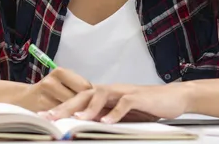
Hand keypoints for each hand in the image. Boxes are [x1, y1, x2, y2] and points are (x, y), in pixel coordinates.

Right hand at [14, 68, 92, 112]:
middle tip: (90, 112)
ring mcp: (43, 96)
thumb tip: (96, 96)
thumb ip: (78, 87)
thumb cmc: (51, 90)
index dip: (91, 96)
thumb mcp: (64, 83)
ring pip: (69, 109)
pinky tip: (67, 120)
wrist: (26, 99)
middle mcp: (50, 81)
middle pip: (77, 98)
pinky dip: (65, 119)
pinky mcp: (40, 109)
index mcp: (60, 72)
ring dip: (75, 114)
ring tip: (79, 116)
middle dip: (84, 106)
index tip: (95, 102)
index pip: (84, 86)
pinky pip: (59, 117)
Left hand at [42, 83, 192, 123]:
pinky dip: (115, 113)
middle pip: (84, 95)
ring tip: (76, 121)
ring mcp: (125, 92)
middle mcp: (112, 90)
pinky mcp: (139, 97)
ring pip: (101, 94)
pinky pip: (125, 103)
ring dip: (88, 108)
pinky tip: (107, 123)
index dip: (61, 108)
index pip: (79, 100)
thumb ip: (105, 118)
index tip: (43, 119)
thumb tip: (85, 128)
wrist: (174, 98)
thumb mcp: (123, 115)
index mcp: (105, 95)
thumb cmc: (148, 107)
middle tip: (49, 119)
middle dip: (65, 107)